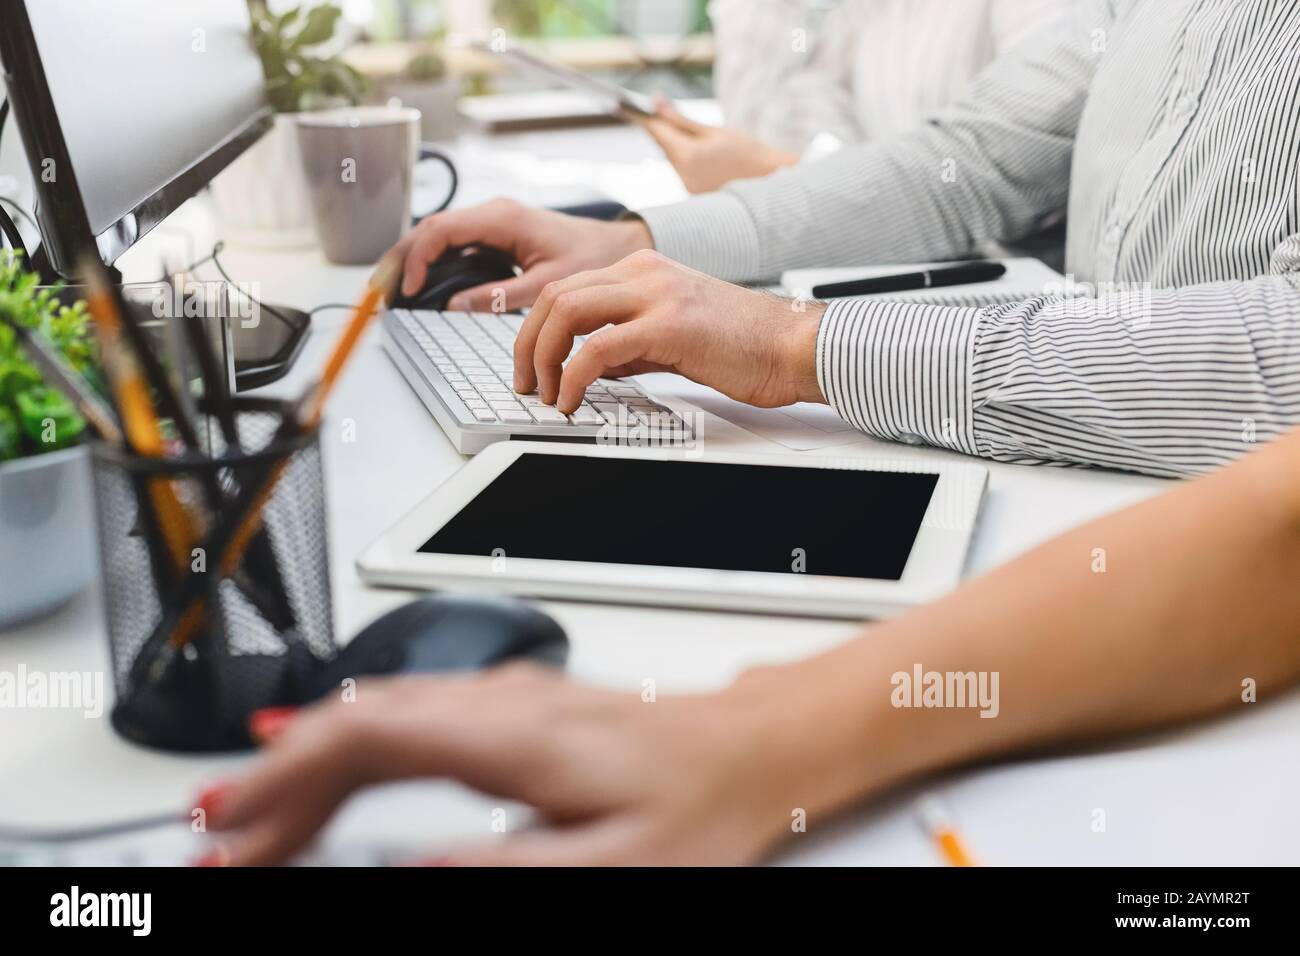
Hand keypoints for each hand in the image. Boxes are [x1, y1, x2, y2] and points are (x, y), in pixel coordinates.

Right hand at [200, 663, 872, 865]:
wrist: (750, 746)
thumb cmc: (697, 800)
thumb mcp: (609, 865)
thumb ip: (500, 869)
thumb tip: (401, 871)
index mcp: (512, 733)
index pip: (362, 740)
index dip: (282, 781)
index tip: (231, 826)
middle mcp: (499, 699)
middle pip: (353, 724)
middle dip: (275, 781)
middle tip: (223, 839)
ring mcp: (503, 695)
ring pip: (375, 717)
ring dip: (305, 765)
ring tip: (256, 820)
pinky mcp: (511, 706)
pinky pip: (406, 718)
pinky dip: (349, 749)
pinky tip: (327, 768)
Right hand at [389, 198, 652, 311]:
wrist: (618, 247)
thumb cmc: (592, 259)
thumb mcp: (548, 284)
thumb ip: (500, 296)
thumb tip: (454, 305)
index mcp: (502, 219)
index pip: (441, 230)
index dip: (417, 258)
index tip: (410, 288)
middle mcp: (492, 215)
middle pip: (429, 230)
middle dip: (401, 257)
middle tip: (378, 289)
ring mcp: (492, 225)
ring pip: (438, 237)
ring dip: (413, 260)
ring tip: (391, 290)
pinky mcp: (495, 237)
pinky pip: (454, 246)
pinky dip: (433, 263)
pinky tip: (421, 286)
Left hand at [513, 250, 826, 412]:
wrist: (793, 345)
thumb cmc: (745, 345)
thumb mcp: (673, 336)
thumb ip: (630, 344)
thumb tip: (592, 367)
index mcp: (644, 271)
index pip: (567, 289)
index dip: (536, 330)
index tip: (531, 366)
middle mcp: (644, 273)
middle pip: (555, 296)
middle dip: (527, 343)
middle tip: (525, 382)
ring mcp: (656, 294)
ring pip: (566, 312)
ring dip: (543, 358)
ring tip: (545, 393)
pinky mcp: (669, 325)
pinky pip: (597, 348)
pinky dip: (572, 377)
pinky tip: (572, 399)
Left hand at [639, 99, 797, 193]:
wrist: (770, 187)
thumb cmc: (746, 153)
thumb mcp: (714, 131)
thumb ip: (681, 119)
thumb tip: (655, 102)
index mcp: (688, 155)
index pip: (656, 131)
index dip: (641, 117)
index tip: (623, 105)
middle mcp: (683, 175)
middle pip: (663, 145)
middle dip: (661, 129)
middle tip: (656, 110)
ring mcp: (687, 188)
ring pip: (673, 158)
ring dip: (676, 145)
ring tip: (699, 137)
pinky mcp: (694, 196)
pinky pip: (683, 171)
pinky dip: (687, 159)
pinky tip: (705, 157)